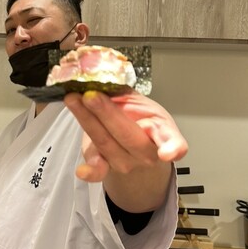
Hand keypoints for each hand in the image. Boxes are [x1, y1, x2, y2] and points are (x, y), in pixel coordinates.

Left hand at [64, 90, 187, 210]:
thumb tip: (98, 76)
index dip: (173, 148)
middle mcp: (147, 153)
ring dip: (86, 120)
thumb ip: (122, 95)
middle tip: (91, 95)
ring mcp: (127, 163)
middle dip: (107, 114)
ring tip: (74, 99)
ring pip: (106, 144)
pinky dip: (90, 171)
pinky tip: (82, 170)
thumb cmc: (136, 119)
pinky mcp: (107, 169)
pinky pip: (98, 171)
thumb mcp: (137, 103)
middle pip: (128, 136)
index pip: (173, 142)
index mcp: (163, 132)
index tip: (168, 153)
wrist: (129, 141)